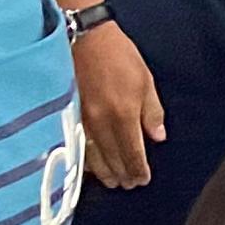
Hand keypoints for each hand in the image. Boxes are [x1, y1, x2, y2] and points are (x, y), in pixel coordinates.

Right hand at [73, 22, 163, 186]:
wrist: (84, 39)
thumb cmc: (119, 56)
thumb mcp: (145, 80)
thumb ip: (152, 112)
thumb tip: (157, 138)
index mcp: (124, 114)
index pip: (132, 151)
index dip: (137, 168)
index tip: (142, 180)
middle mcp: (101, 123)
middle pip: (112, 158)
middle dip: (122, 174)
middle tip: (129, 185)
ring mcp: (80, 121)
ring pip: (92, 157)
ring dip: (103, 172)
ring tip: (112, 181)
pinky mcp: (67, 116)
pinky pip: (76, 146)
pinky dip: (84, 160)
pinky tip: (89, 167)